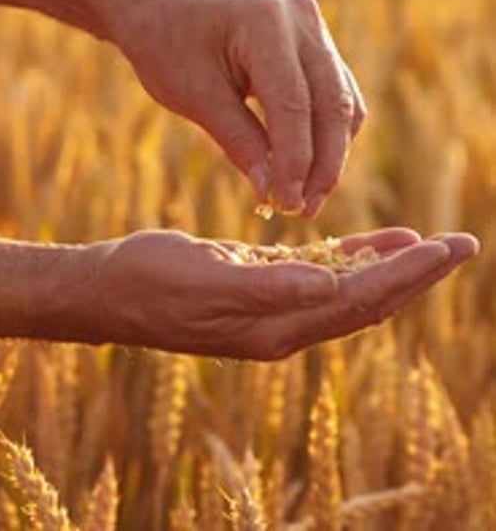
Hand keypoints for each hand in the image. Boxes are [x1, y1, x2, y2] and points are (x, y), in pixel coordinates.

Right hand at [91, 228, 477, 359]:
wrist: (111, 290)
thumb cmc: (151, 280)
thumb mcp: (206, 277)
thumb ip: (270, 286)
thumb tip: (331, 288)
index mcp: (277, 326)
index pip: (360, 300)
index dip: (407, 275)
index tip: (447, 249)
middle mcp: (285, 325)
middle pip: (368, 300)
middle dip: (417, 273)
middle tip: (464, 246)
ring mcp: (274, 310)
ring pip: (350, 289)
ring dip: (391, 266)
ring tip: (431, 244)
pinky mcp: (261, 288)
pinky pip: (320, 277)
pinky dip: (351, 260)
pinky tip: (372, 245)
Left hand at [116, 0, 365, 215]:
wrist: (162, 4)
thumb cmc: (167, 45)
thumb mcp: (194, 97)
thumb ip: (238, 141)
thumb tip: (273, 192)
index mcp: (264, 20)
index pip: (293, 103)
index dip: (295, 159)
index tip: (286, 204)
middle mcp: (300, 16)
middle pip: (332, 102)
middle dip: (323, 163)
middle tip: (304, 209)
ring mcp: (313, 25)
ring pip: (342, 100)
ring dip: (330, 153)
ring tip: (306, 198)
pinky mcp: (316, 40)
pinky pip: (335, 93)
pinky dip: (325, 132)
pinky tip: (307, 169)